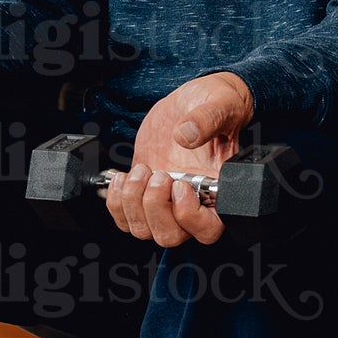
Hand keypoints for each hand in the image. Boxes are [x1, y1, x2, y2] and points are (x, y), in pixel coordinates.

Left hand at [105, 72, 253, 249]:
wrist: (193, 100)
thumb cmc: (217, 105)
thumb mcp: (220, 104)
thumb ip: (207, 119)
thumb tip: (185, 135)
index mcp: (218, 189)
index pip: (209, 229)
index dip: (190, 217)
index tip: (180, 186)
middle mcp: (192, 200)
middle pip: (171, 236)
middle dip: (155, 208)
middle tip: (158, 175)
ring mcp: (166, 199)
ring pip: (144, 230)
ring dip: (134, 203)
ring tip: (141, 170)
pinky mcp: (143, 190)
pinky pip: (124, 216)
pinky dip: (117, 201)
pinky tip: (124, 176)